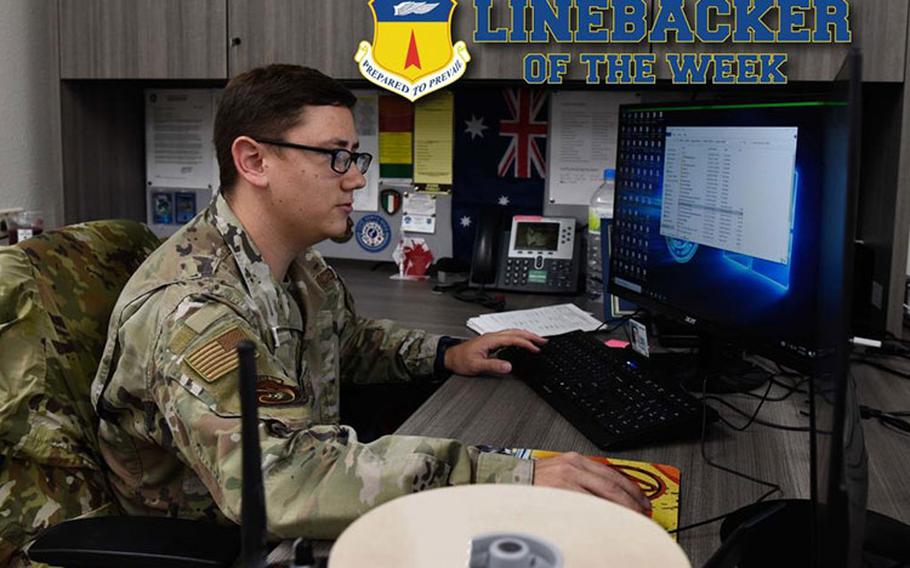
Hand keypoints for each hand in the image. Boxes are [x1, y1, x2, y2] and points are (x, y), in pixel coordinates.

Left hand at [443, 329, 546, 375]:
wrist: (449, 357)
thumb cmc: (460, 361)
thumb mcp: (476, 366)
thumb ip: (493, 365)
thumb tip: (508, 366)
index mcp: (490, 340)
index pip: (513, 339)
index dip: (526, 343)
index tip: (536, 349)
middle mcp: (491, 336)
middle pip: (515, 332)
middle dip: (531, 336)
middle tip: (543, 341)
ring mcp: (491, 337)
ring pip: (512, 332)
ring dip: (526, 335)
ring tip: (537, 339)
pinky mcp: (490, 341)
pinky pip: (508, 335)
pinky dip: (518, 337)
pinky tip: (521, 340)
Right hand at [532, 452, 651, 514]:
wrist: (508, 480)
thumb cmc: (532, 479)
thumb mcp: (560, 469)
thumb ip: (581, 476)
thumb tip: (607, 493)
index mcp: (574, 460)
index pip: (611, 474)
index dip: (630, 488)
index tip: (640, 499)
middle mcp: (573, 468)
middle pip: (612, 485)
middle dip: (631, 500)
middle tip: (642, 511)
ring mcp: (567, 481)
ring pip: (603, 496)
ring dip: (621, 509)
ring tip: (632, 519)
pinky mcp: (560, 494)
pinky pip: (588, 507)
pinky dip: (602, 515)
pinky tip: (610, 522)